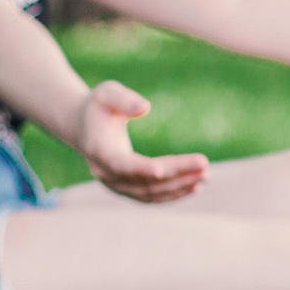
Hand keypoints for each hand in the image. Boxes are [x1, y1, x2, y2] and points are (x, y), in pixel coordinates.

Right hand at [72, 80, 208, 202]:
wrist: (84, 127)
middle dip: (175, 174)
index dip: (141, 168)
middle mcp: (105, 173)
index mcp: (99, 150)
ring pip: (150, 193)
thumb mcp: (107, 93)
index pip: (121, 164)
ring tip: (205, 176)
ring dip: (179, 187)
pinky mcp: (126, 189)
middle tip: (204, 166)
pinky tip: (195, 187)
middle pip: (143, 180)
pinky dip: (173, 194)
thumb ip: (124, 99)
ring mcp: (115, 185)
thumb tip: (145, 108)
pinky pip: (152, 196)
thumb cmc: (99, 106)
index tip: (163, 169)